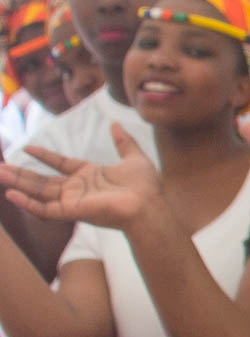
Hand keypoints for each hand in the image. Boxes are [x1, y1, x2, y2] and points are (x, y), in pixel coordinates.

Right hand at [0, 124, 161, 227]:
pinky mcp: (71, 211)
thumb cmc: (145, 186)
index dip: (45, 156)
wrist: (149, 205)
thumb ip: (124, 142)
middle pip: (43, 180)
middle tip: (0, 166)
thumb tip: (116, 124)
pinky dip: (28, 202)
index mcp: (90, 175)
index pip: (61, 164)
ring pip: (38, 192)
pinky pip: (44, 208)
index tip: (28, 148)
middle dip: (21, 174)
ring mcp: (73, 200)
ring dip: (17, 183)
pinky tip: (11, 194)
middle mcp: (78, 188)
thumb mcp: (134, 158)